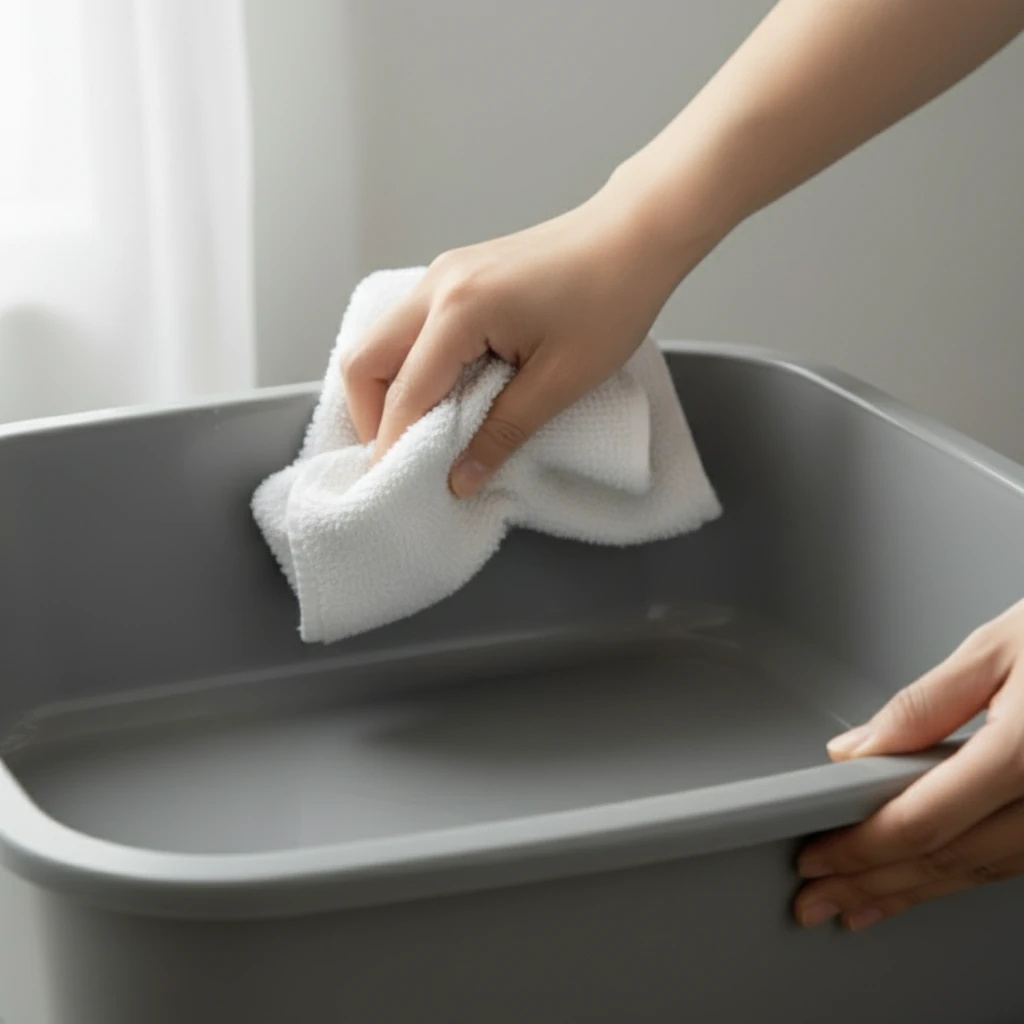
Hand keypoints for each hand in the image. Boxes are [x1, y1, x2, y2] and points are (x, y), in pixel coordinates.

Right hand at [340, 183, 687, 498]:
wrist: (634, 235)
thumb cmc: (611, 298)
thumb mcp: (561, 381)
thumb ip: (503, 433)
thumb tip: (461, 478)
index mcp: (460, 310)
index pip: (406, 394)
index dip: (396, 447)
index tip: (395, 487)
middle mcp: (437, 286)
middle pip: (363, 360)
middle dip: (372, 417)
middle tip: (400, 458)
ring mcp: (442, 274)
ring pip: (379, 340)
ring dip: (387, 390)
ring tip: (420, 431)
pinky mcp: (455, 275)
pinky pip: (407, 326)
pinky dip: (408, 365)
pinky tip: (441, 392)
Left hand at [794, 598, 1023, 931]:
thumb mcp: (998, 647)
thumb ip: (923, 705)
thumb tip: (858, 750)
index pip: (922, 822)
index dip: (861, 849)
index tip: (818, 858)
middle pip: (947, 860)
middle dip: (873, 885)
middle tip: (818, 898)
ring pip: (983, 873)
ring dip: (915, 892)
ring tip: (861, 902)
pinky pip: (1017, 863)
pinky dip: (965, 876)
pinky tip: (930, 881)